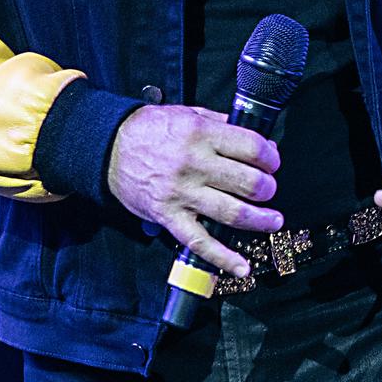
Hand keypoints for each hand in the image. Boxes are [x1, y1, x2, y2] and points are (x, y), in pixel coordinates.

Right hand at [106, 105, 282, 278]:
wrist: (108, 147)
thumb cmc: (151, 130)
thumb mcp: (189, 114)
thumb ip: (224, 125)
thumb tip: (261, 144)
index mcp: (202, 134)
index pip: (252, 148)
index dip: (271, 158)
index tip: (273, 163)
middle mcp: (194, 164)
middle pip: (249, 182)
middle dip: (267, 189)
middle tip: (268, 190)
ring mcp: (181, 194)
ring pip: (233, 213)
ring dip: (260, 221)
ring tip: (272, 221)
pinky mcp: (169, 217)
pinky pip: (200, 242)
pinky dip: (223, 258)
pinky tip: (241, 267)